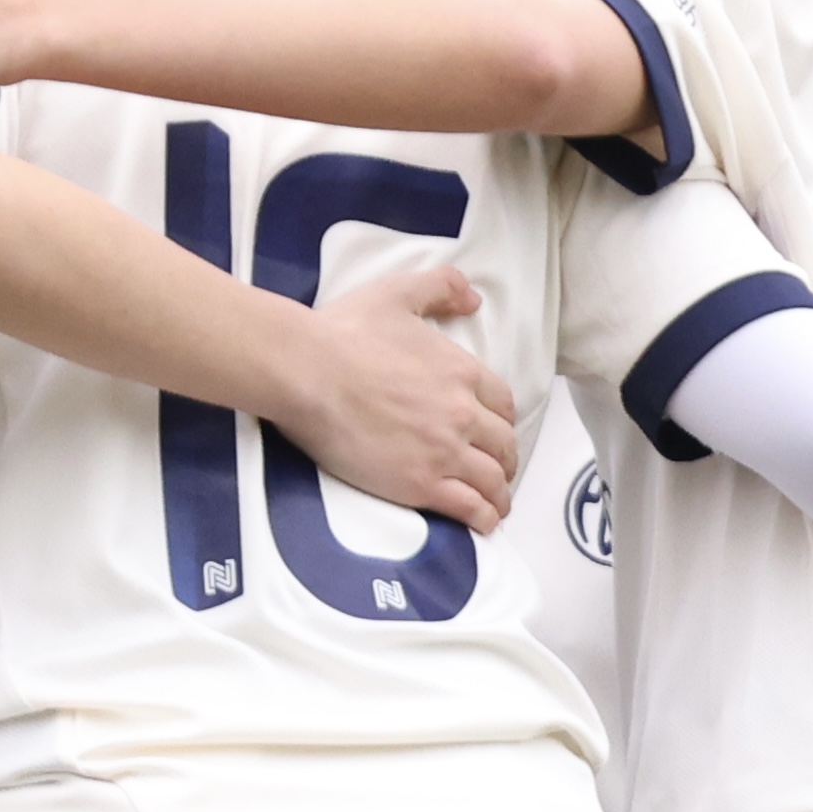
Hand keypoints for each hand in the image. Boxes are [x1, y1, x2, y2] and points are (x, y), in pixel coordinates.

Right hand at [260, 253, 519, 529]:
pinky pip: (469, 508)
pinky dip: (483, 518)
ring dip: (499, 495)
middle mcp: (462, 413)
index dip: (502, 421)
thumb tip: (473, 298)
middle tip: (496, 471)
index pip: (502, 404)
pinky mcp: (421, 484)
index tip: (494, 433)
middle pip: (503, 445)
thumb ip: (441, 287)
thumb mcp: (397, 293)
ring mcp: (444, 452)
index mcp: (462, 371)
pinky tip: (484, 523)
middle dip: (505, 460)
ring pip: (492, 481)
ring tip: (496, 506)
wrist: (307, 371)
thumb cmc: (343, 332)